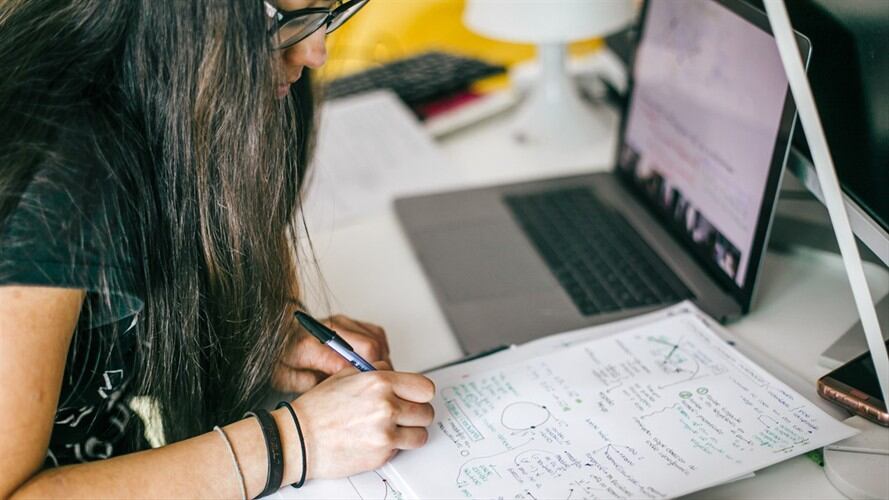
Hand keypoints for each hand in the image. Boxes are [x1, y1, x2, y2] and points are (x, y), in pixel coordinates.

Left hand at [272, 314, 390, 392]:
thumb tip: (333, 388)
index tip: (364, 394)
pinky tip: (373, 363)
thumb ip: (307, 384)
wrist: (276, 333)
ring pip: (376, 339)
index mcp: (307, 344)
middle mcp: (327, 328)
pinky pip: (376, 333)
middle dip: (376, 371)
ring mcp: (340, 322)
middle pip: (368, 347)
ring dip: (381, 360)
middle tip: (375, 389)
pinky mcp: (349, 320)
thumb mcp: (284, 378)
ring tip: (374, 378)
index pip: (343, 362)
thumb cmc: (280, 358)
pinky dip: (381, 349)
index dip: (359, 380)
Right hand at [292, 361, 434, 478]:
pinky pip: (402, 450)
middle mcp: (386, 406)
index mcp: (379, 382)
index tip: (415, 398)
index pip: (425, 388)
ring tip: (393, 430)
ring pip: (421, 434)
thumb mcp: (345, 376)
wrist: (298, 439)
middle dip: (417, 414)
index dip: (421, 394)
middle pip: (426, 412)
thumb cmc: (317, 409)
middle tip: (404, 416)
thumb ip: (376, 372)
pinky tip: (376, 441)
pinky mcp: (381, 454)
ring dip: (410, 433)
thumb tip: (395, 373)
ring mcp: (385, 432)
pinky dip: (394, 448)